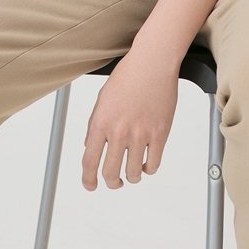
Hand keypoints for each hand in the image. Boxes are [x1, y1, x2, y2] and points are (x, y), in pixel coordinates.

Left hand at [82, 49, 178, 190]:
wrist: (153, 62)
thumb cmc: (128, 76)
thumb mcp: (102, 99)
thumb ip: (95, 125)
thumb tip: (90, 147)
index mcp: (101, 123)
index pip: (89, 162)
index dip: (88, 180)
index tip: (91, 185)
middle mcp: (119, 132)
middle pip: (111, 174)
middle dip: (112, 183)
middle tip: (115, 182)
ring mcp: (141, 134)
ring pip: (133, 174)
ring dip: (131, 177)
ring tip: (132, 172)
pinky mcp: (160, 134)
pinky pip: (153, 165)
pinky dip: (148, 169)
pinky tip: (146, 162)